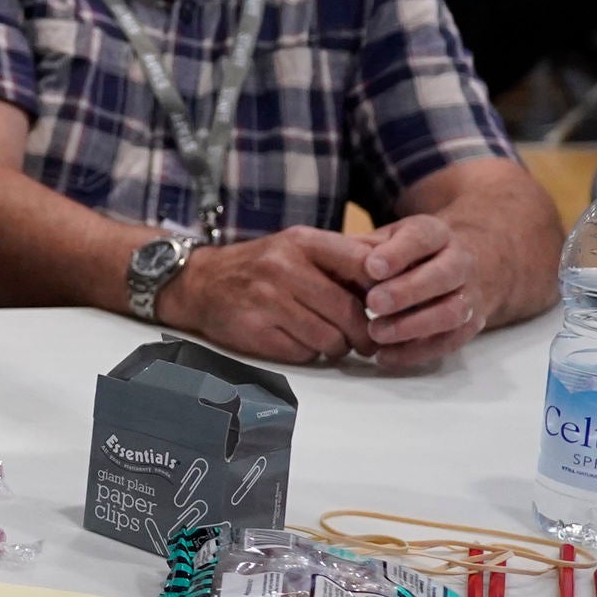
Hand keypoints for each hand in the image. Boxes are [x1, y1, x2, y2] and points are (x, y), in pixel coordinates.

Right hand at [155, 226, 379, 363]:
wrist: (198, 282)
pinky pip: (302, 354)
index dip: (385, 292)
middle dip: (364, 334)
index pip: (364, 265)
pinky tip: (298, 341)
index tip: (388, 307)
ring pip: (329, 339)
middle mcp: (283, 267)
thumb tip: (397, 287)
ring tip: (329, 340)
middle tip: (367, 341)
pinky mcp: (253, 330)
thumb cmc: (261, 267)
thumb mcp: (298, 248)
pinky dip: (308, 353)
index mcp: (302, 242)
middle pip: (349, 313)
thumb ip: (342, 262)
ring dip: (336, 347)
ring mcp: (265, 299)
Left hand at [345, 213, 486, 371]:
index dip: (399, 253)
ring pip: (453, 311)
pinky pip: (451, 341)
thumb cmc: (404, 253)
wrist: (453, 266)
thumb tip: (328, 257)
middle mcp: (461, 261)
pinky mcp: (471, 323)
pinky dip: (418, 351)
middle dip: (408, 291)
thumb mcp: (384, 239)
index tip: (372, 268)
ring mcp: (470, 294)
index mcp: (436, 233)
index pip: (423, 237)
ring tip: (376, 334)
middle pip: (444, 275)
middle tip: (373, 304)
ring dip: (414, 325)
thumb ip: (361, 247)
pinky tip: (386, 356)